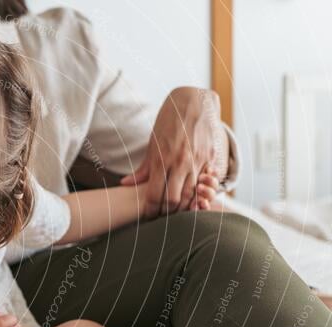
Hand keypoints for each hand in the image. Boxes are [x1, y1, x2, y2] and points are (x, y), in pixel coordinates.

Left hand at [121, 87, 228, 217]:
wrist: (194, 101)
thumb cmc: (169, 122)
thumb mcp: (152, 144)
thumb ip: (143, 168)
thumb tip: (125, 184)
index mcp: (162, 159)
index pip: (154, 195)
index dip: (150, 210)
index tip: (147, 216)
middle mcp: (180, 162)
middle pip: (173, 200)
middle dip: (166, 213)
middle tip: (160, 217)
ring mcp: (197, 161)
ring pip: (191, 195)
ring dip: (183, 207)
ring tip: (174, 211)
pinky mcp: (210, 159)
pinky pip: (204, 184)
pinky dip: (198, 195)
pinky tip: (191, 199)